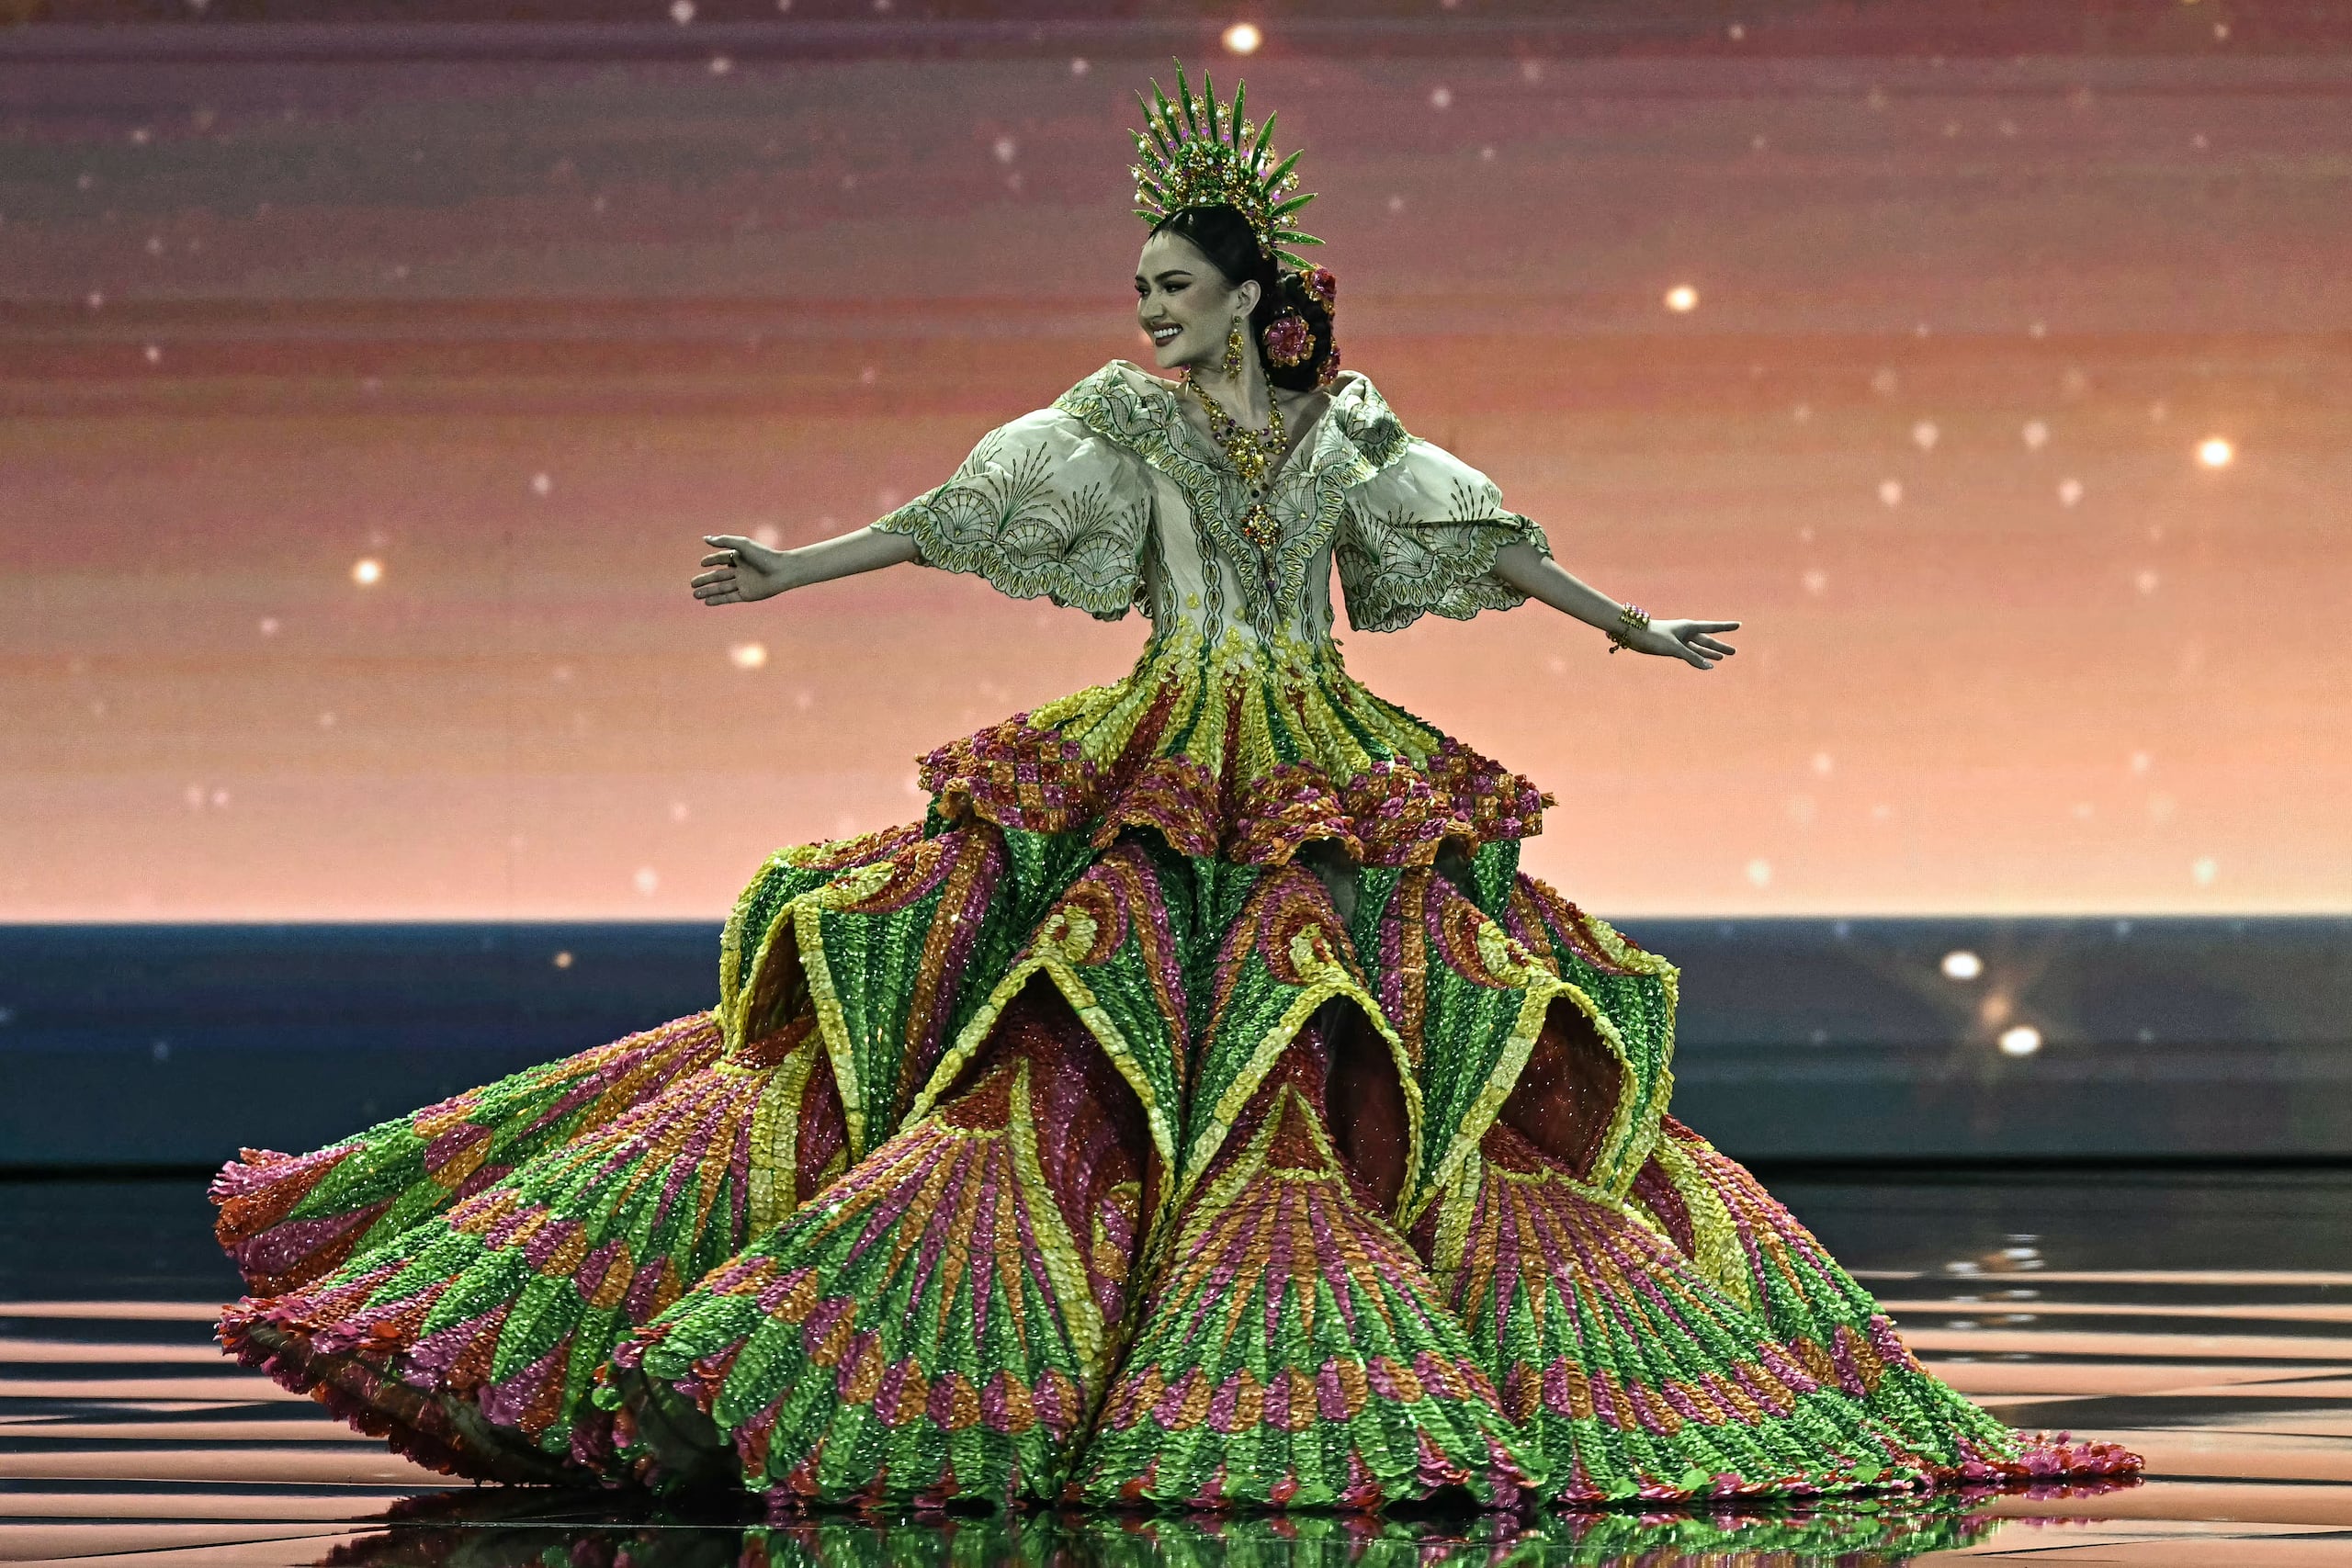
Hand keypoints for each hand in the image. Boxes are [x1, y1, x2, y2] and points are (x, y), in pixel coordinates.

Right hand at [692, 534, 799, 604]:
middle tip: (692, 583)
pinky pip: (729, 598)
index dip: (711, 561)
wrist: (781, 571)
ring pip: (721, 588)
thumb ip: (723, 541)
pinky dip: (718, 600)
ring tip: (694, 594)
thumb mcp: (742, 545)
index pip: (722, 558)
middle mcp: (740, 571)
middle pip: (718, 576)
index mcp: (740, 557)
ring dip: (708, 591)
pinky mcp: (746, 595)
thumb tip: (705, 538)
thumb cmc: (763, 555)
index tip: (702, 563)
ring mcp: (743, 584)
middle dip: (705, 580)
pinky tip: (707, 602)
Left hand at [1619, 617, 1739, 668]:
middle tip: (1733, 651)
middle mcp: (1686, 633)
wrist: (1634, 634)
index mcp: (1689, 627)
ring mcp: (1679, 641)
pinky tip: (1705, 664)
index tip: (1738, 625)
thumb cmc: (1654, 636)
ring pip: (1698, 648)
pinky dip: (1697, 659)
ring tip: (1722, 657)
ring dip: (1710, 653)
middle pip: (1707, 641)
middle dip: (1720, 646)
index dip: (1726, 627)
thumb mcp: (1675, 648)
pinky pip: (1689, 654)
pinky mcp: (1672, 648)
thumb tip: (1710, 667)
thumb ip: (1692, 657)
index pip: (1712, 627)